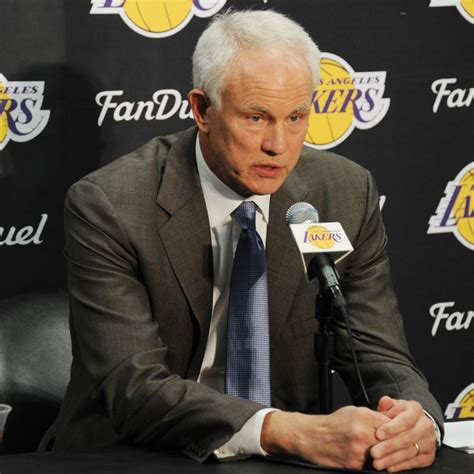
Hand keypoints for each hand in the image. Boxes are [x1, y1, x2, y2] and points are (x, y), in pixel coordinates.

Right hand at [261, 406, 389, 468]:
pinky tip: (363, 457)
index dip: (397, 430)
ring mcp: (358, 450)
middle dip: (393, 445)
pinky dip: (370, 463)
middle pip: (390, 442)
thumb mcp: (354, 412)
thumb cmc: (333, 423)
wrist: (312, 437)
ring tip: (377, 451)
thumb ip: (375, 414)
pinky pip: (370, 465)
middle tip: (396, 447)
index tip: (400, 434)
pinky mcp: (354, 464)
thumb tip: (394, 414)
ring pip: (382, 455)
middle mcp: (361, 432)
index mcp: (363, 416)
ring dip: (383, 455)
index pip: (392, 424)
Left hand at [370, 396, 436, 471]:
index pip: (405, 420)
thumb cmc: (399, 414)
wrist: (415, 424)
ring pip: (410, 452)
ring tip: (377, 462)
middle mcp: (426, 425)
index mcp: (416, 410)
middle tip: (374, 452)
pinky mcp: (429, 455)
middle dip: (388, 446)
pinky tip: (389, 467)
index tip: (377, 434)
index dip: (391, 428)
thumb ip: (387, 404)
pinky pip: (414, 462)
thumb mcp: (392, 406)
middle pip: (407, 438)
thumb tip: (385, 401)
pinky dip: (400, 466)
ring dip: (391, 459)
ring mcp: (429, 441)